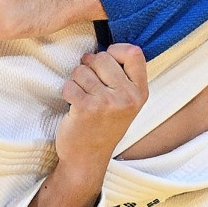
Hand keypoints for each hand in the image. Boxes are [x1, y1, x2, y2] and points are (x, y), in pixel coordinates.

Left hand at [55, 44, 148, 177]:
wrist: (88, 158)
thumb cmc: (104, 126)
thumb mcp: (125, 102)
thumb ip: (122, 77)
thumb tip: (102, 48)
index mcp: (140, 92)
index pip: (134, 52)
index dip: (115, 50)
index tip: (106, 61)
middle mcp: (128, 97)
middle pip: (103, 57)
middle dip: (89, 66)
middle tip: (89, 83)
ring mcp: (108, 103)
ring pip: (83, 69)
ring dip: (76, 80)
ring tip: (82, 96)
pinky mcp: (87, 108)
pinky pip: (70, 84)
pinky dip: (67, 91)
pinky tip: (74, 105)